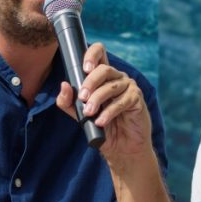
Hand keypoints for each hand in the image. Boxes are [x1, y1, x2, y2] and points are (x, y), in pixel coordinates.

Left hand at [55, 42, 152, 161]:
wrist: (122, 148)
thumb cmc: (102, 128)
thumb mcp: (80, 115)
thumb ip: (69, 102)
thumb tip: (64, 85)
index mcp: (103, 76)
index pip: (99, 53)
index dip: (92, 55)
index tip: (84, 68)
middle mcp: (116, 77)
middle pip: (104, 69)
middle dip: (90, 83)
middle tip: (82, 98)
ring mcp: (128, 87)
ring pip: (111, 86)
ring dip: (97, 99)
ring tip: (89, 113)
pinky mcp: (136, 99)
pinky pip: (122, 101)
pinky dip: (109, 112)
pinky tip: (101, 121)